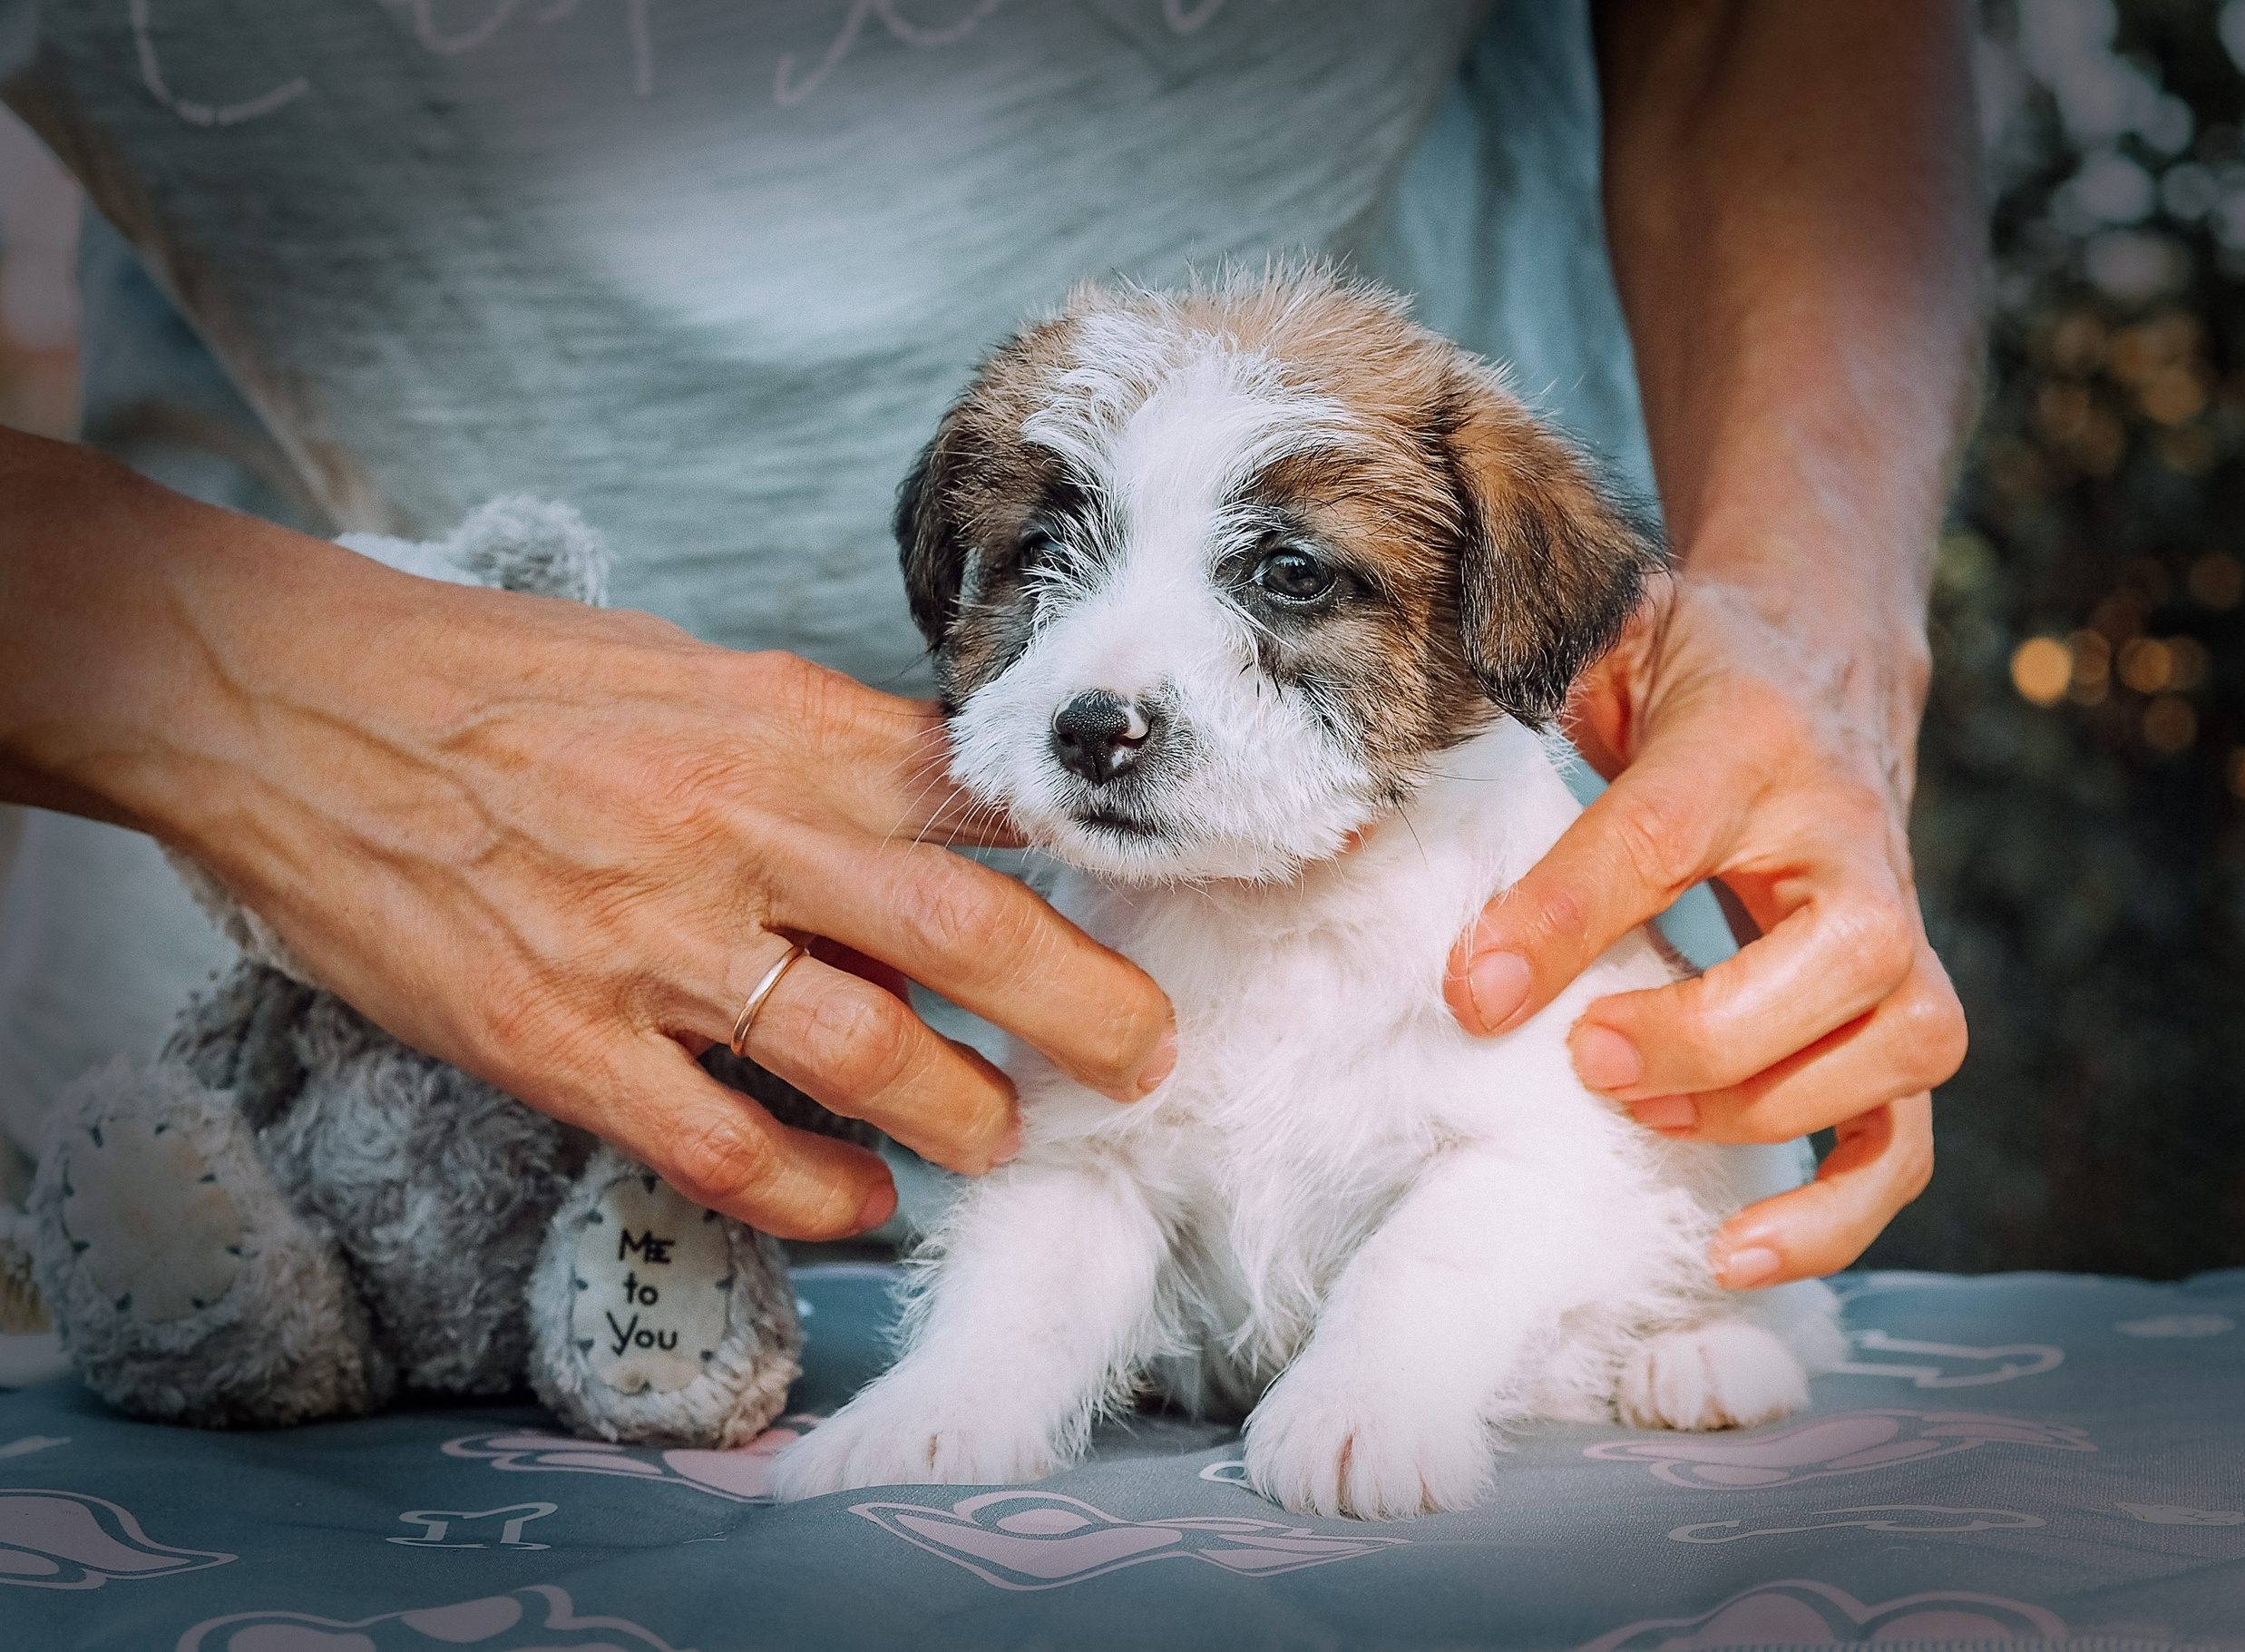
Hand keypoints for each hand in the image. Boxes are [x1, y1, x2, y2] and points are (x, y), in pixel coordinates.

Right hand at [1, 441, 1175, 1240]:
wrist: (287, 701)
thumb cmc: (504, 680)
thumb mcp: (691, 671)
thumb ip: (822, 754)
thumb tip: (940, 841)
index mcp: (780, 725)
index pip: (979, 790)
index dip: (1088, 853)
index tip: (1156, 899)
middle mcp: (734, 827)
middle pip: (966, 927)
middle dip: (1085, 1007)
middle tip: (1147, 1062)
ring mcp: (644, 940)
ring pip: (863, 1052)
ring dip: (963, 1114)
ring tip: (1005, 1140)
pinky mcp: (553, 1036)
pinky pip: (718, 1142)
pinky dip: (812, 1189)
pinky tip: (862, 1203)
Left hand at [1444, 572, 1962, 1286]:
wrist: (1820, 661)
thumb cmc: (1682, 672)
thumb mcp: (1595, 650)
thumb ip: (1503, 709)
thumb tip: (1360, 820)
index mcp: (1749, 740)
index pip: (1663, 833)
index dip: (1563, 919)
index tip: (1470, 993)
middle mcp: (1851, 842)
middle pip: (1835, 956)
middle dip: (1703, 1032)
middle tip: (1582, 1056)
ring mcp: (1899, 934)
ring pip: (1895, 1046)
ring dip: (1764, 1107)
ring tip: (1636, 1110)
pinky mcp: (1903, 1009)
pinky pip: (1907, 1131)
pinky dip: (1840, 1208)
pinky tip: (1735, 1251)